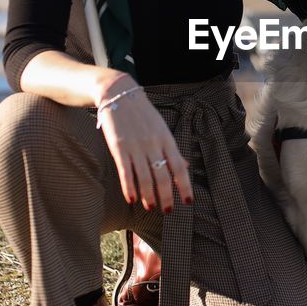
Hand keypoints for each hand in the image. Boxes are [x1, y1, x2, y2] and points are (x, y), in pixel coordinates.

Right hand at [95, 79, 192, 212]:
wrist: (118, 94)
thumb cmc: (142, 113)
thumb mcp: (162, 128)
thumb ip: (172, 149)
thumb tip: (186, 167)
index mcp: (166, 139)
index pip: (179, 167)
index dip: (184, 186)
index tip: (188, 201)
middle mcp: (153, 144)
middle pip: (163, 176)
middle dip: (166, 196)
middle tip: (167, 211)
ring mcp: (136, 146)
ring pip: (145, 177)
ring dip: (149, 196)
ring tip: (151, 207)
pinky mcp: (119, 147)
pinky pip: (126, 172)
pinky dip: (129, 188)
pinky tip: (132, 199)